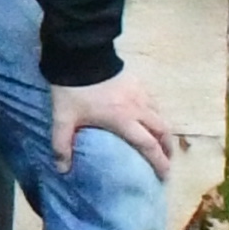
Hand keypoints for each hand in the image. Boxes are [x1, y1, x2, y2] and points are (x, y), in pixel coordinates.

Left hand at [52, 71, 180, 173]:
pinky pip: (154, 102)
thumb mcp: (63, 118)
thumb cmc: (73, 89)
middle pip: (162, 131)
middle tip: (167, 160)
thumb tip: (62, 170)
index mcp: (124, 120)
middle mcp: (138, 109)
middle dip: (167, 148)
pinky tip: (150, 116)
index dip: (159, 162)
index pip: (148, 146)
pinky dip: (157, 114)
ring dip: (164, 131)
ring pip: (161, 116)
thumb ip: (62, 145)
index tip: (165, 175)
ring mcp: (141, 94)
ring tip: (161, 141)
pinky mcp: (138, 82)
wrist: (81, 54)